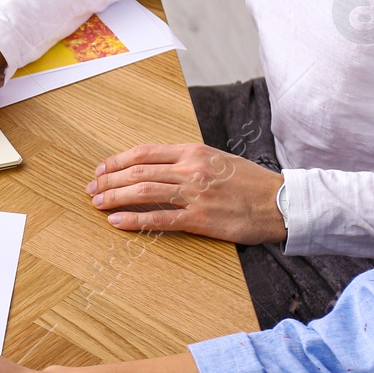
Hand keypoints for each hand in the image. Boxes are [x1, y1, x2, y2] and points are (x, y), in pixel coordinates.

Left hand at [87, 144, 284, 244]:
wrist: (281, 202)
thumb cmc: (250, 182)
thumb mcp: (218, 159)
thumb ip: (188, 160)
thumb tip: (158, 165)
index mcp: (193, 151)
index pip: (145, 152)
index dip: (117, 161)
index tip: (101, 169)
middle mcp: (190, 169)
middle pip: (137, 171)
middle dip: (109, 180)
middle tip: (92, 188)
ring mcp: (193, 194)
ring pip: (143, 191)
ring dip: (114, 197)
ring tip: (97, 203)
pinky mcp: (199, 219)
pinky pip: (159, 218)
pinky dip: (133, 219)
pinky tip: (116, 221)